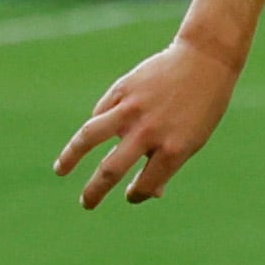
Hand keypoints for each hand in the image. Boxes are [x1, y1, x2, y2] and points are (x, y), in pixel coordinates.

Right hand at [55, 38, 242, 208]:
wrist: (204, 60)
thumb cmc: (202, 106)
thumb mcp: (193, 140)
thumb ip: (168, 166)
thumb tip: (148, 193)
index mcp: (173, 149)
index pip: (144, 185)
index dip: (136, 194)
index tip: (131, 194)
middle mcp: (149, 132)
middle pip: (110, 170)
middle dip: (94, 192)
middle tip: (86, 204)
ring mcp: (132, 110)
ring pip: (90, 136)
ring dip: (70, 156)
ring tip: (60, 170)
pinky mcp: (123, 90)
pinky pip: (101, 113)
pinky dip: (97, 125)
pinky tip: (91, 135)